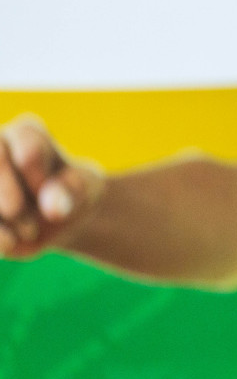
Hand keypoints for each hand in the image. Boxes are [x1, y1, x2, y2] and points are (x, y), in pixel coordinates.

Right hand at [0, 116, 104, 258]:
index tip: (50, 194)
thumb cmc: (72, 192)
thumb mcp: (85, 189)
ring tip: (30, 232)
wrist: (57, 219)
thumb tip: (53, 206)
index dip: (36, 173)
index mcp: (26, 134)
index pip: (24, 142)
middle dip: (4, 187)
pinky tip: (10, 243)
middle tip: (19, 211)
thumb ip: (73, 191)